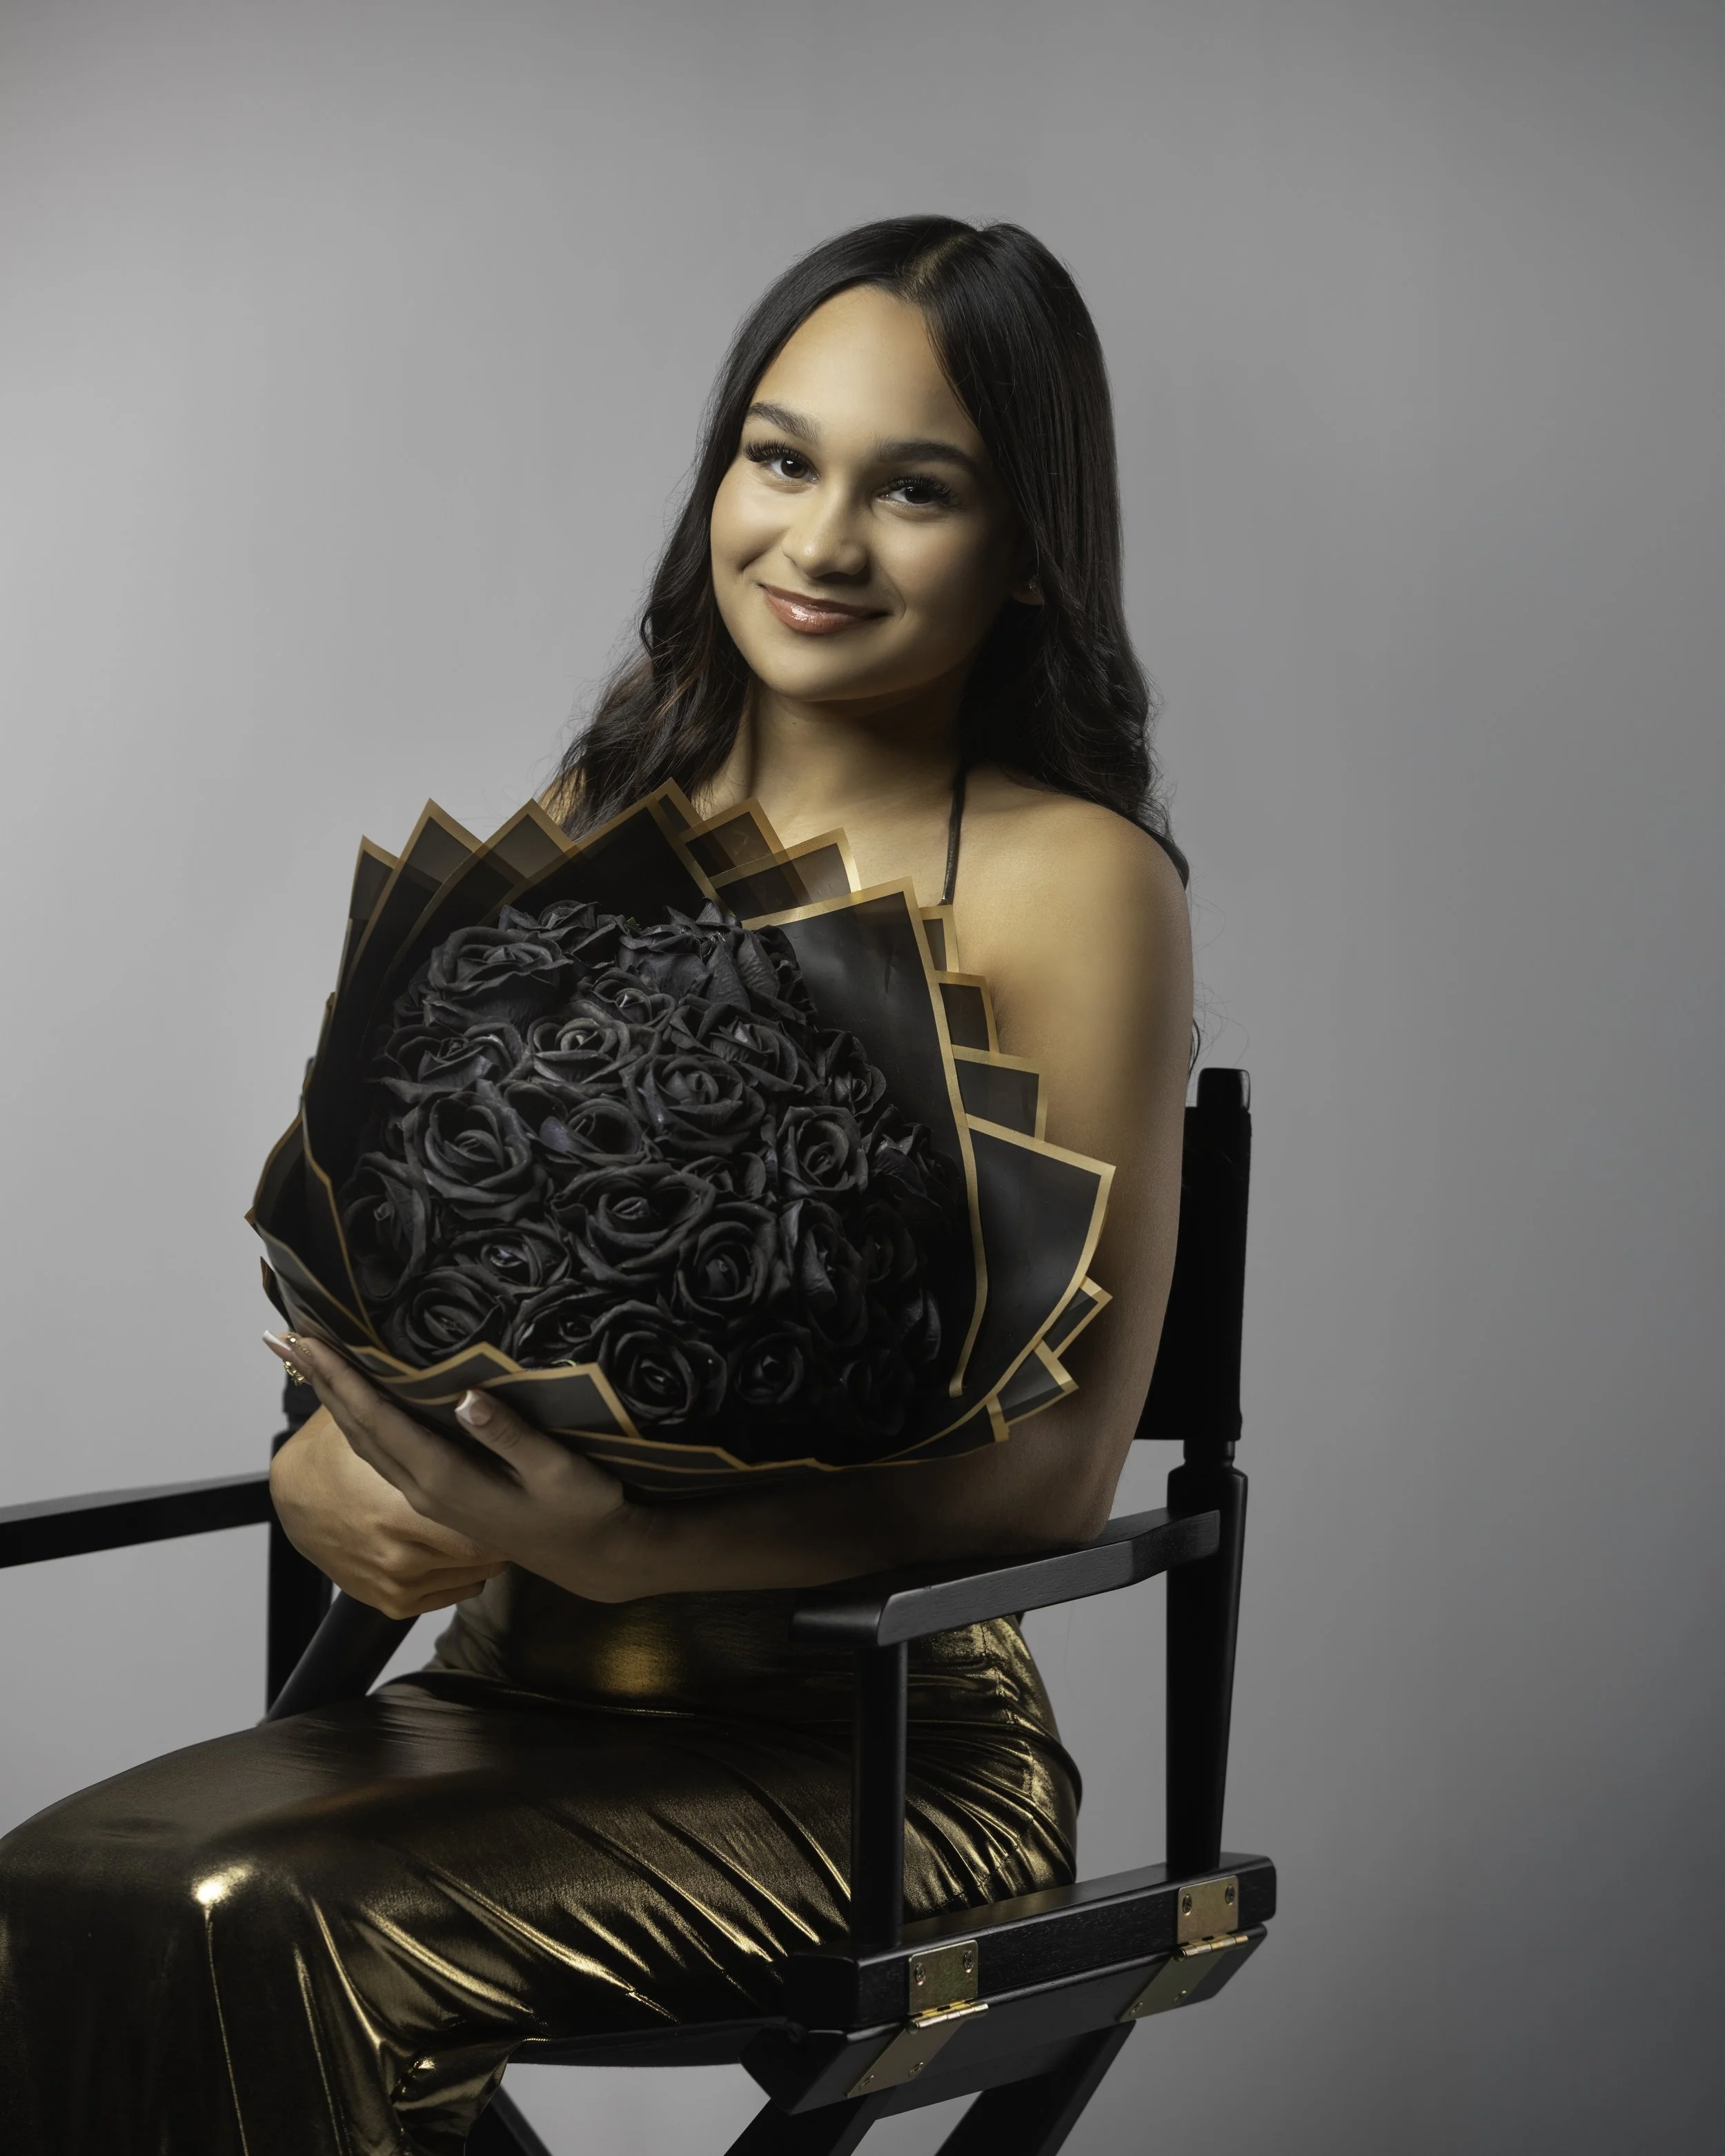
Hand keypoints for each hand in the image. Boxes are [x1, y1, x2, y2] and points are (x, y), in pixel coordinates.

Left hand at [264, 1332, 639, 1603]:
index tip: (308, 1340)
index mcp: (445, 1478)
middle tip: (285, 1338)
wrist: (591, 1558)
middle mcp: (423, 1489)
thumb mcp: (556, 1470)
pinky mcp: (438, 1496)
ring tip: (308, 1362)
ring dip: (333, 1400)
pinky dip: (357, 1420)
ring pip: (365, 1442)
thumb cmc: (580, 1508)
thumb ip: (510, 1435)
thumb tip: (465, 1397)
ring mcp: (427, 1497)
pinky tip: (355, 1402)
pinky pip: (382, 1452)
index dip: (341, 1379)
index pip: (378, 1420)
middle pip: (358, 1429)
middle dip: (321, 1382)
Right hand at [268, 1404, 508, 1617]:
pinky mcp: (393, 1603)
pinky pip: (455, 1594)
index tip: (526, 1487)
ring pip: (474, 1574)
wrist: (293, 1500)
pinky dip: (464, 1573)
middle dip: (500, 1527)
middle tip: (517, 1502)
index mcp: (400, 1512)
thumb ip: (414, 1409)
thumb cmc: (336, 1453)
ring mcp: (397, 1583)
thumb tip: (469, 1386)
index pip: (477, 1521)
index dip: (505, 1504)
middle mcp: (401, 1555)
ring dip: (484, 1549)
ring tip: (492, 1517)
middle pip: (482, 1551)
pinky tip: (463, 1546)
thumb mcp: (376, 1426)